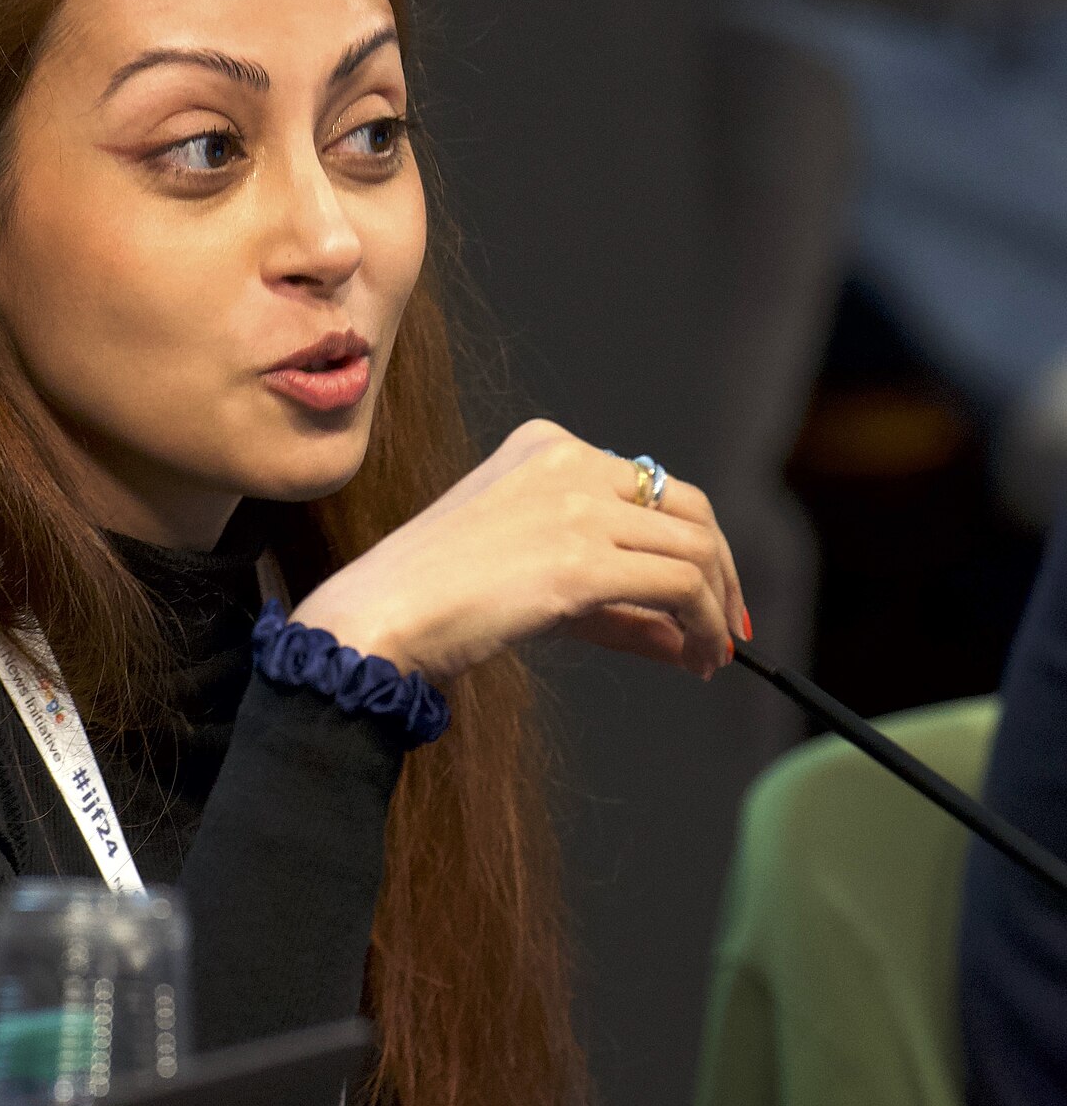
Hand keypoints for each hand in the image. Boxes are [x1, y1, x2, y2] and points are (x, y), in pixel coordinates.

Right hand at [290, 420, 745, 680]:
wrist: (378, 617)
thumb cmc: (434, 602)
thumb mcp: (534, 580)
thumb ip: (610, 601)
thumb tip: (686, 635)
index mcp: (544, 447)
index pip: (646, 486)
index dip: (687, 542)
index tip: (702, 595)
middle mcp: (567, 460)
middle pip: (687, 506)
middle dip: (720, 569)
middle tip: (726, 625)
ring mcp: (576, 506)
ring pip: (694, 548)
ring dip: (715, 608)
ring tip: (710, 654)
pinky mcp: (582, 560)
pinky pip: (679, 587)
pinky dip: (703, 625)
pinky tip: (696, 658)